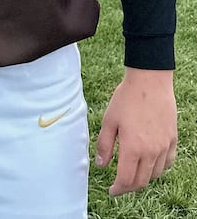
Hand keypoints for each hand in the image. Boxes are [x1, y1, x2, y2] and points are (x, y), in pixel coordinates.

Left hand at [94, 68, 176, 195]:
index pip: (127, 180)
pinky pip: (168, 162)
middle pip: (142, 181)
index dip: (118, 189)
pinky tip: (150, 164)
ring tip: (132, 174)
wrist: (149, 82)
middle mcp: (151, 152)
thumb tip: (101, 165)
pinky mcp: (172, 140)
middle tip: (119, 185)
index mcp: (133, 148)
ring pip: (155, 174)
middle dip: (129, 187)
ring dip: (143, 178)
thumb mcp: (109, 121)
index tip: (111, 191)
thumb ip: (105, 145)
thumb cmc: (126, 99)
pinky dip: (159, 168)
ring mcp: (164, 146)